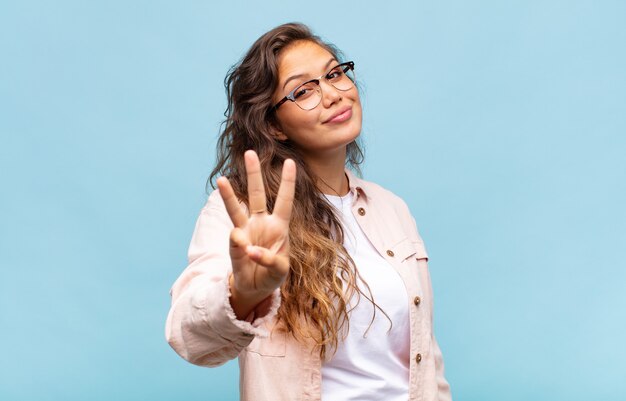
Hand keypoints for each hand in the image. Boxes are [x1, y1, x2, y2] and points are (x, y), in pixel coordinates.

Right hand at [216, 150, 295, 318]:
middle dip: (254, 174)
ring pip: (236, 209)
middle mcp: (261, 224)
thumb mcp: (280, 271)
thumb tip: (246, 246)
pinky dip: (240, 247)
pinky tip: (247, 254)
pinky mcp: (234, 246)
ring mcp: (245, 232)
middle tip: (250, 152)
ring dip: (229, 196)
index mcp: (279, 226)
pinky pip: (235, 241)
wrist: (255, 289)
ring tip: (222, 180)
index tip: (290, 162)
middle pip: (257, 195)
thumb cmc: (272, 275)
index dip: (288, 182)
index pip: (284, 201)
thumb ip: (268, 259)